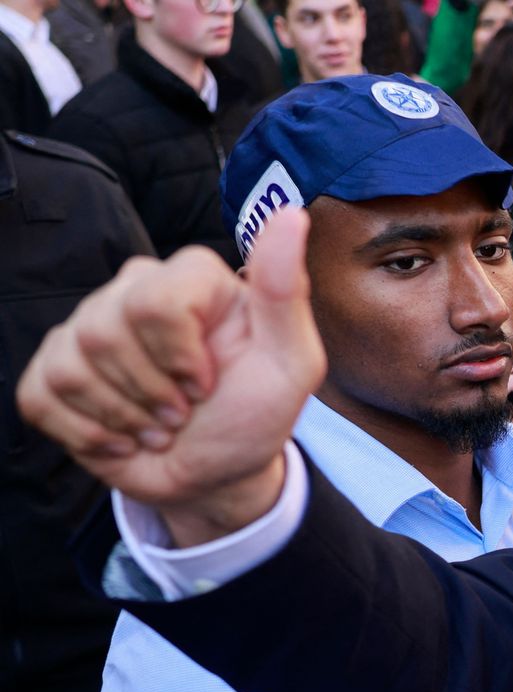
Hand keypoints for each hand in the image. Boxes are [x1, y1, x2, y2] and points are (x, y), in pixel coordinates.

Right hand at [16, 210, 324, 544]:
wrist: (217, 474)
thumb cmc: (255, 415)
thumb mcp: (291, 364)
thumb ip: (285, 292)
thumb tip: (288, 215)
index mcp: (191, 280)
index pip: (154, 300)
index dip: (178, 356)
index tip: (207, 384)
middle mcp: (134, 291)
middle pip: (104, 333)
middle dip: (150, 393)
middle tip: (183, 413)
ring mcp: (88, 328)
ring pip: (70, 366)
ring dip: (123, 417)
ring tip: (158, 426)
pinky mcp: (54, 370)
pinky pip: (41, 394)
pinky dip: (87, 433)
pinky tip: (122, 437)